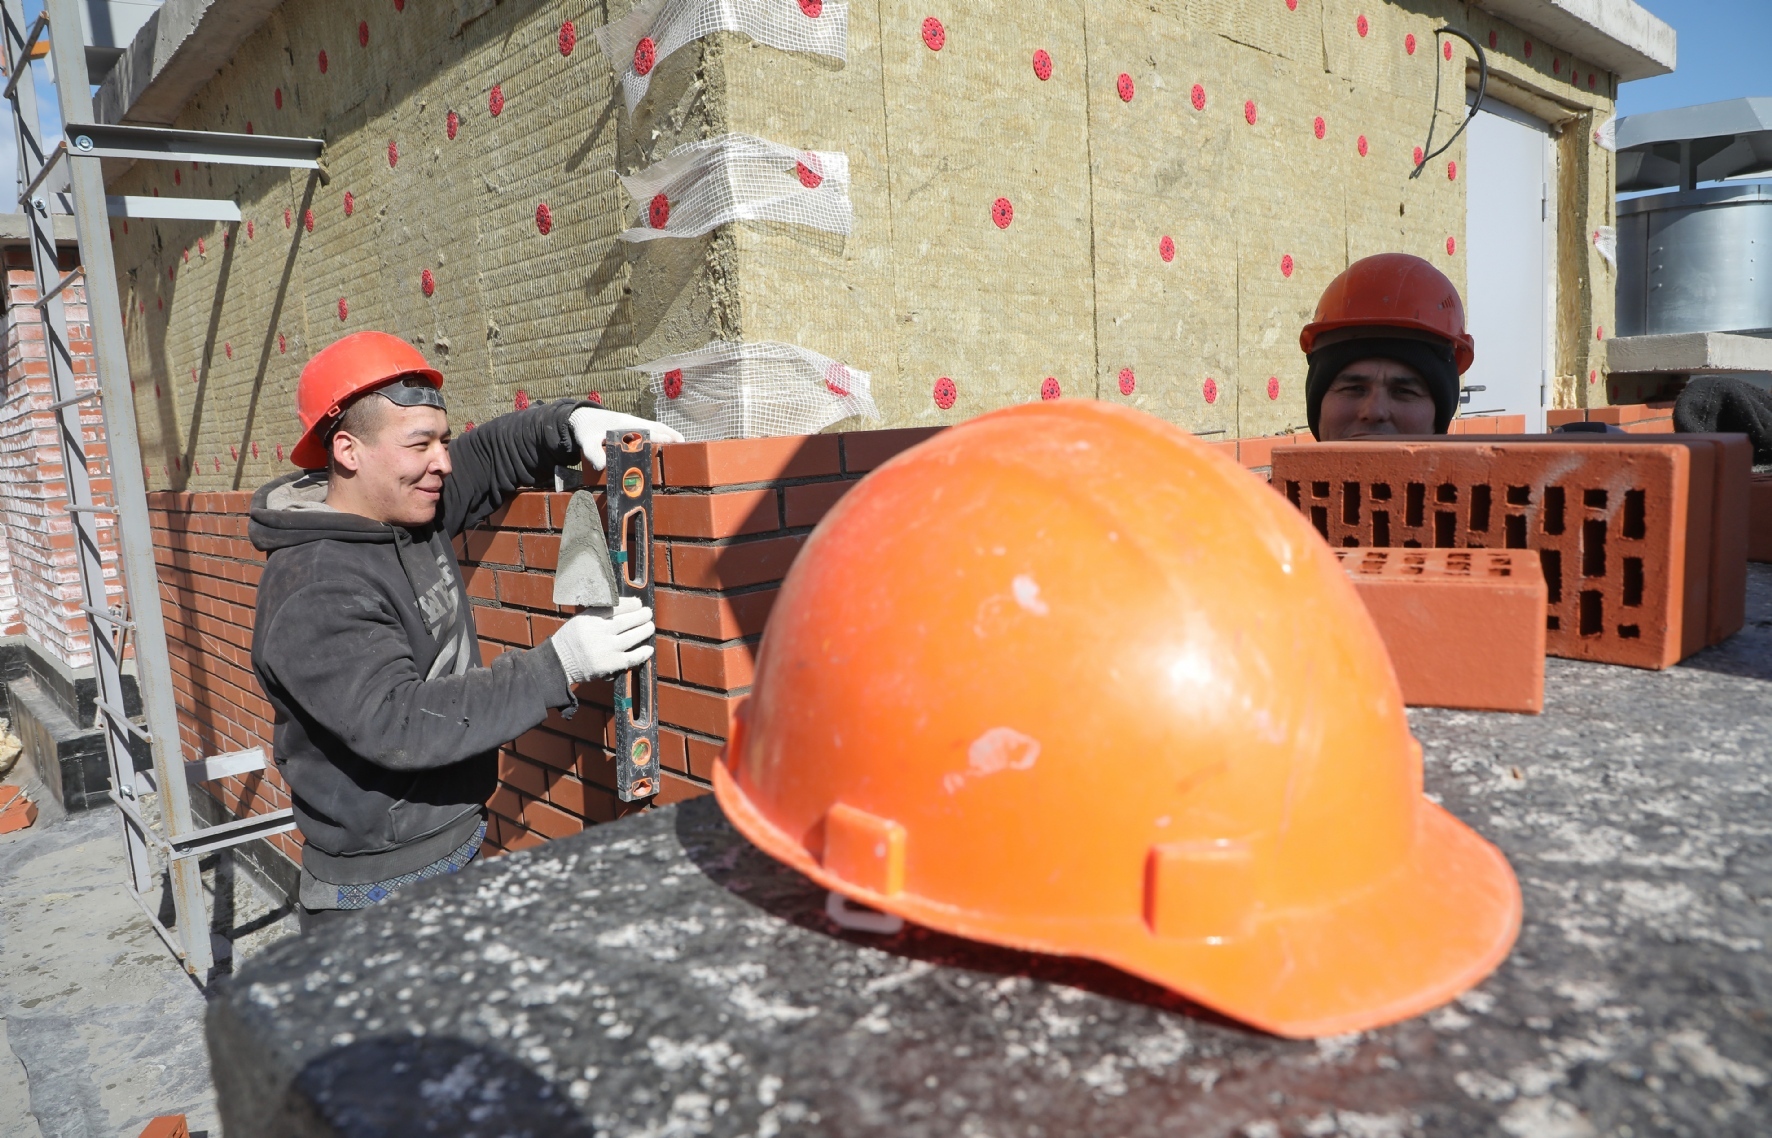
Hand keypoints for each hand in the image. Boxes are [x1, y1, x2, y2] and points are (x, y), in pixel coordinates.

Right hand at [548, 600, 654, 682]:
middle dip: (642, 615)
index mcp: (590, 618)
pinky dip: (643, 653)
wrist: (559, 663)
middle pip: (627, 620)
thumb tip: (625, 606)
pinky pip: (632, 657)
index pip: (616, 607)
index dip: (631, 604)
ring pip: (633, 636)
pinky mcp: (611, 664)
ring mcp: (607, 648)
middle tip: (647, 613)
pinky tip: (648, 648)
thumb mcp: (580, 620)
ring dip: (645, 630)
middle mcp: (599, 632)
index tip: (638, 603)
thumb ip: (599, 613)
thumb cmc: (571, 640)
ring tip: (650, 627)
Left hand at [569, 408, 684, 470]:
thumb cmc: (586, 430)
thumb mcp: (587, 443)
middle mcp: (632, 422)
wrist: (582, 416)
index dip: (659, 437)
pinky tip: (670, 441)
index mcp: (623, 425)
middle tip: (686, 446)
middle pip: (657, 427)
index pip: (645, 431)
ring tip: (683, 444)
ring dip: (670, 434)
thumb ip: (594, 454)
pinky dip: (663, 433)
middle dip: (671, 436)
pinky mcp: (634, 425)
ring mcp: (634, 422)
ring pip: (657, 426)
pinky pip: (652, 428)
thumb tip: (604, 466)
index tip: (672, 443)